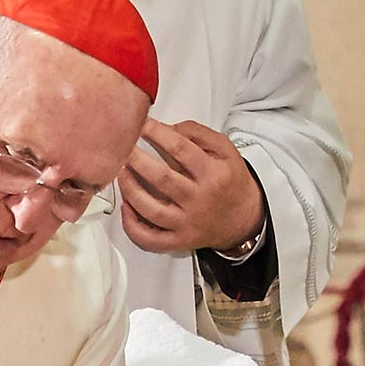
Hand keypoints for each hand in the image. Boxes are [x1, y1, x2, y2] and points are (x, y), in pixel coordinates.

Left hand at [122, 119, 265, 255]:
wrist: (244, 219)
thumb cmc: (231, 182)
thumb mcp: (226, 150)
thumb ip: (198, 133)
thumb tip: (167, 128)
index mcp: (213, 175)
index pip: (179, 149)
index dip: (156, 133)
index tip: (142, 124)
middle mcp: (199, 200)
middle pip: (161, 178)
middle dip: (136, 159)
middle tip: (122, 146)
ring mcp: (187, 223)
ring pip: (150, 209)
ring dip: (129, 188)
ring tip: (120, 171)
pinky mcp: (178, 241)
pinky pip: (149, 239)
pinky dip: (131, 225)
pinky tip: (126, 206)